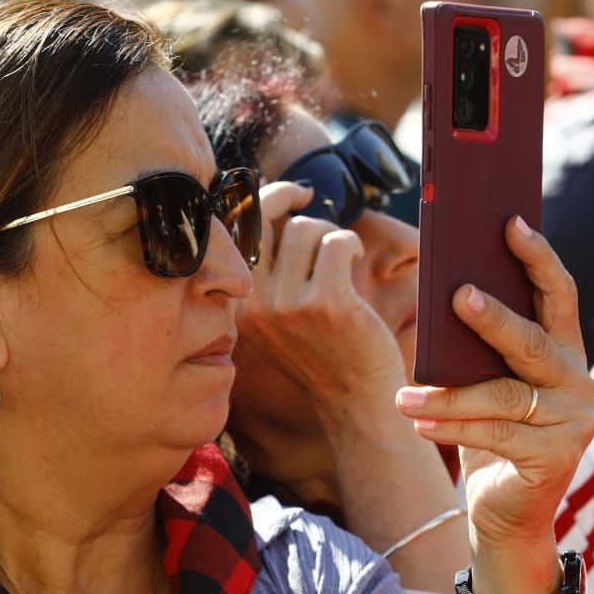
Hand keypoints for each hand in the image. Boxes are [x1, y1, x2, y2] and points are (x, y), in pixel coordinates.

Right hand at [238, 181, 407, 421]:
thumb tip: (271, 200)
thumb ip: (268, 272)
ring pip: (307, 228)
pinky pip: (338, 242)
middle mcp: (256, 304)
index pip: (237, 233)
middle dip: (297, 207)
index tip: (292, 193)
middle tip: (315, 206)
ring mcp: (290, 304)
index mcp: (239, 306)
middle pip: (271, 221)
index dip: (265, 200)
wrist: (356, 400)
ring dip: (330, 235)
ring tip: (340, 260)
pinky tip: (355, 261)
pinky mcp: (328, 302)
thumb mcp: (278, 317)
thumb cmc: (325, 351)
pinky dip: (351, 244)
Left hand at [394, 217, 593, 593]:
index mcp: (564, 352)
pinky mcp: (558, 457)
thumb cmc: (490, 437)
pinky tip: (419, 423)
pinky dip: (453, 428)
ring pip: (502, 395)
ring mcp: (574, 421)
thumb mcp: (486, 384)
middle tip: (455, 296)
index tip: (511, 222)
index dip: (538, 258)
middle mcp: (577, 382)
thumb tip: (452, 287)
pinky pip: (496, 435)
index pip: (558, 295)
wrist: (506, 512)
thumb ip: (481, 346)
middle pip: (532, 340)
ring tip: (405, 396)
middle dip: (492, 318)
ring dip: (447, 395)